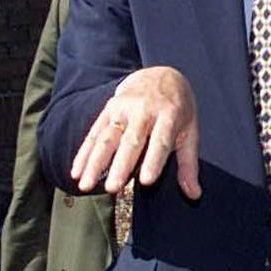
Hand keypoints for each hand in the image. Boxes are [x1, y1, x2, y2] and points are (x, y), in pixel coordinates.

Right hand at [72, 65, 201, 199]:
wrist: (161, 75)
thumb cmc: (178, 109)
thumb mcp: (190, 130)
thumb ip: (189, 164)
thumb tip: (194, 195)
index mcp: (170, 114)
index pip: (161, 140)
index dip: (154, 160)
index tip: (146, 181)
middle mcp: (144, 110)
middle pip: (131, 141)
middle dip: (120, 165)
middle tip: (113, 188)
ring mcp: (123, 108)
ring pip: (107, 137)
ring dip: (95, 163)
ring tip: (86, 185)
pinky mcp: (107, 110)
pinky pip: (93, 133)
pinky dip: (83, 154)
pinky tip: (76, 172)